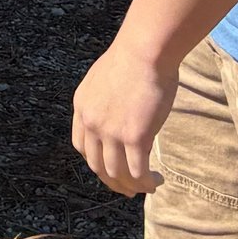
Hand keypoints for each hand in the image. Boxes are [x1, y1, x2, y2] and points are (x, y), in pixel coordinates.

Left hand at [72, 36, 176, 195]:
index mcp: (81, 107)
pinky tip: (155, 181)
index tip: (112, 168)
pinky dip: (146, 183)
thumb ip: (105, 100)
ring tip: (148, 185)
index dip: (96, 162)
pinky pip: (137, 172)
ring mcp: (111, 132)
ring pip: (117, 174)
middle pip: (97, 165)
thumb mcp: (105, 79)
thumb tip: (118, 113)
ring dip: (132, 186)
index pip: (82, 147)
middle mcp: (91, 122)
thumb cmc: (133, 58)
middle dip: (113, 182)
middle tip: (128, 188)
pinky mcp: (134, 137)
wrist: (145, 50)